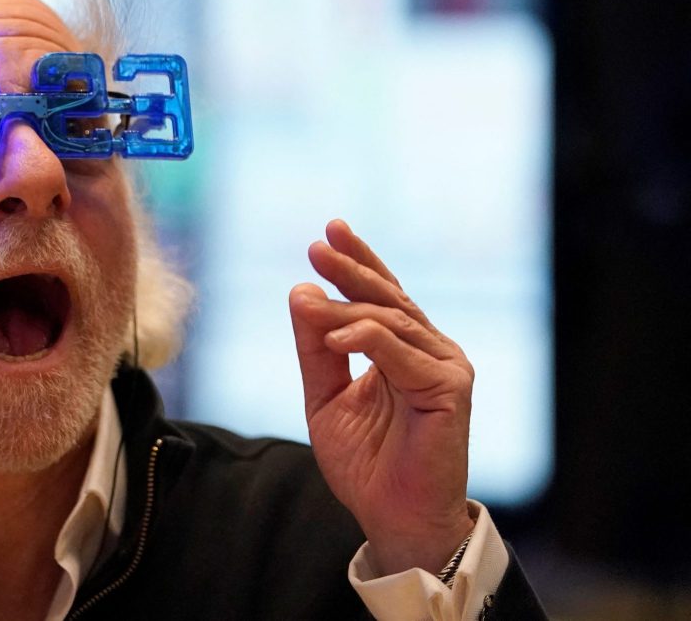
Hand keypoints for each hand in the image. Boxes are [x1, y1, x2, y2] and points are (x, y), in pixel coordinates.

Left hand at [288, 220, 475, 576]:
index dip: (359, 261)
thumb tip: (300, 292)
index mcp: (404, 349)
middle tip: (316, 247)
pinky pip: (402, 352)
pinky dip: (368, 337)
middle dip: (351, 268)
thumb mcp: (325, 397)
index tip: (328, 232)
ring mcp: (446, 366)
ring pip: (390, 320)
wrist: (393, 517)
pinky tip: (338, 333)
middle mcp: (430, 350)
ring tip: (308, 301)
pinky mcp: (450, 389)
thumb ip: (315, 349)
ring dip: (346, 306)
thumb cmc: (367, 462)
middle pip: (388, 298)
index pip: (382, 294)